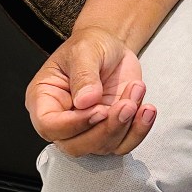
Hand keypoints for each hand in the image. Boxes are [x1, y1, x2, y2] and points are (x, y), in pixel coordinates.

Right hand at [26, 25, 156, 155]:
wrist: (112, 46)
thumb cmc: (91, 44)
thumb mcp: (85, 50)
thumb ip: (83, 74)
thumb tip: (85, 101)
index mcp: (45, 100)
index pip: (50, 126)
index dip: (74, 124)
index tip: (99, 110)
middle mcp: (63, 120)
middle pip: (76, 145)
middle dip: (105, 129)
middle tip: (126, 104)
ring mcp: (87, 128)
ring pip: (102, 146)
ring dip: (125, 125)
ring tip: (137, 91)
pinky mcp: (110, 128)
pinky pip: (123, 143)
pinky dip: (138, 131)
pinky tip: (146, 110)